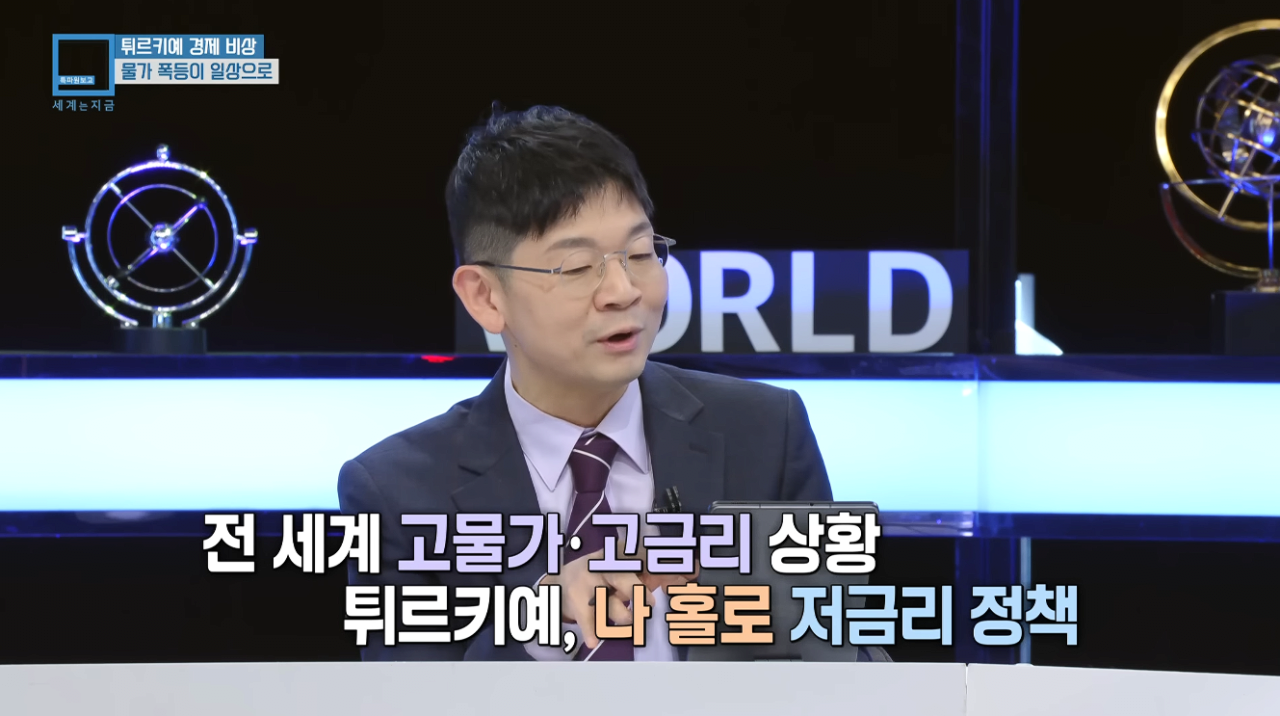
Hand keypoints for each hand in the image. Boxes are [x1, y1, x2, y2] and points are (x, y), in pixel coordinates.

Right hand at [540, 547, 700, 649]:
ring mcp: (589, 584)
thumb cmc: (608, 577)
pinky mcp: (577, 603)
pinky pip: (588, 621)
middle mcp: (605, 565)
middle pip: (624, 578)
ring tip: (628, 620)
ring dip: (624, 617)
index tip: (692, 572)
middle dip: (638, 592)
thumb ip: (661, 573)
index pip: (647, 557)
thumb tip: (693, 573)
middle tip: (651, 605)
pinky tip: (594, 642)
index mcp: (622, 553)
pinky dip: (591, 632)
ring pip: (612, 605)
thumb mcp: (632, 571)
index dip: (670, 567)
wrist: (561, 582)